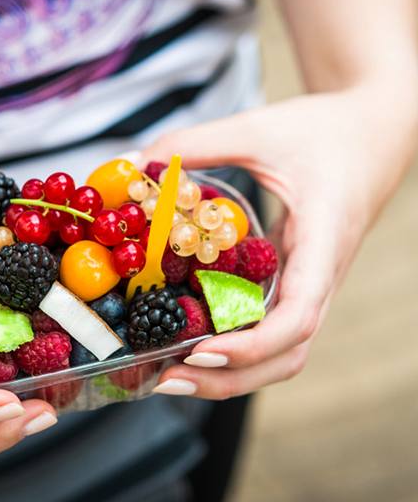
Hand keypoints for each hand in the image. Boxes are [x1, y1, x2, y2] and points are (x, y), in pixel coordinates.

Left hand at [142, 84, 417, 398]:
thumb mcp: (259, 129)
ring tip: (172, 372)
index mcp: (322, 242)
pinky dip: (236, 346)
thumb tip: (136, 164)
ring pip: (282, 352)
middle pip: (287, 355)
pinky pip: (272, 327)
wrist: (372, 133)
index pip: (299, 315)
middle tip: (167, 378)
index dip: (251, 345)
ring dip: (231, 372)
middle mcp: (321, 275)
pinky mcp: (298, 281)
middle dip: (228, 378)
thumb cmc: (326, 131)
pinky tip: (193, 339)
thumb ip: (197, 144)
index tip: (199, 351)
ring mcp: (311, 283)